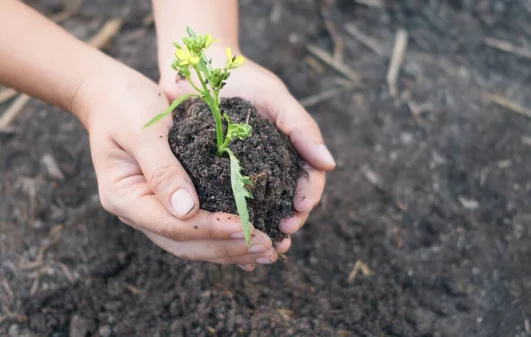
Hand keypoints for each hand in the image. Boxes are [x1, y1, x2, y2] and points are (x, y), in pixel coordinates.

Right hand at [72, 67, 278, 270]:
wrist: (111, 94)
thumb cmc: (125, 105)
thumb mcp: (142, 130)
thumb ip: (162, 168)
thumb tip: (187, 210)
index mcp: (124, 198)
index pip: (172, 226)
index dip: (210, 230)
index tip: (244, 227)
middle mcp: (137, 212)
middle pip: (185, 243)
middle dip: (227, 248)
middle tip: (266, 248)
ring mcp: (153, 209)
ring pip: (193, 242)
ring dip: (230, 249)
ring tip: (267, 252)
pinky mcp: (169, 202)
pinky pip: (198, 227)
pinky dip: (223, 237)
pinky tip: (250, 243)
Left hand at [159, 45, 335, 255]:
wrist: (200, 69)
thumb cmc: (243, 78)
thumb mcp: (275, 97)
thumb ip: (301, 128)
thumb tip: (330, 164)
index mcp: (289, 150)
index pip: (308, 180)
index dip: (307, 198)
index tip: (298, 210)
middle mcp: (269, 167)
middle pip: (285, 203)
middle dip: (287, 223)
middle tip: (281, 239)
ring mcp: (242, 175)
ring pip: (258, 211)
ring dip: (262, 232)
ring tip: (258, 248)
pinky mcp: (214, 179)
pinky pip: (225, 206)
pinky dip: (230, 226)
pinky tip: (228, 243)